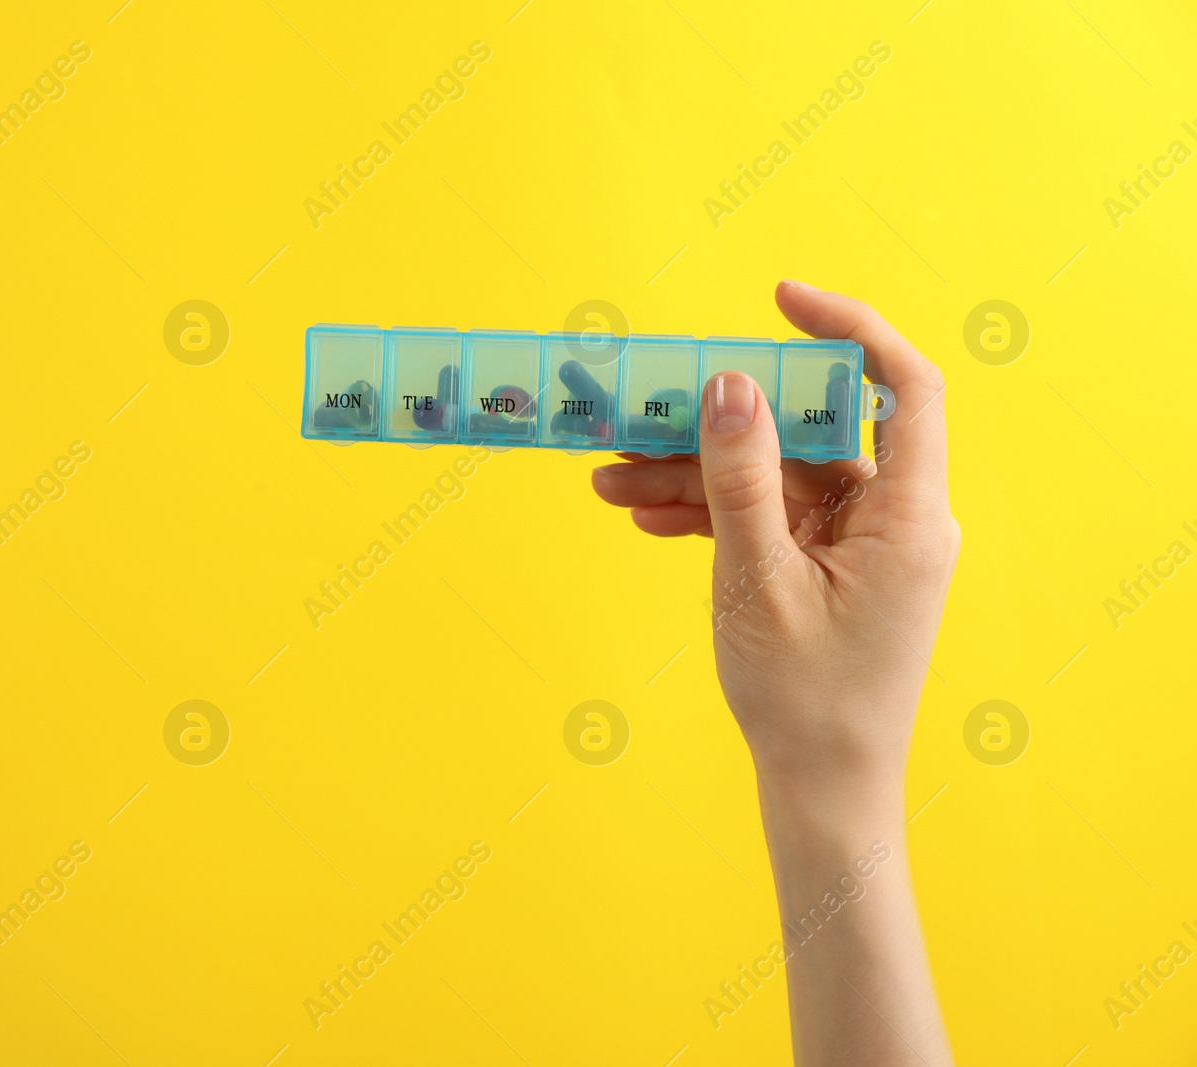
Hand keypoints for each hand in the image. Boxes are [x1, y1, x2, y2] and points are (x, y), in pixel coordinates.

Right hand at [591, 281, 958, 790]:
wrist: (821, 790)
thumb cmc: (806, 699)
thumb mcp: (757, 581)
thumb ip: (740, 478)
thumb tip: (729, 386)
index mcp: (908, 516)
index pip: (900, 386)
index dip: (848, 329)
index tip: (780, 299)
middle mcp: (893, 520)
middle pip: (808, 434)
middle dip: (720, 425)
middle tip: (644, 410)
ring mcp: (858, 545)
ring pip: (774, 479)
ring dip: (696, 477)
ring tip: (612, 482)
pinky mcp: (826, 568)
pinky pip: (768, 519)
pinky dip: (712, 515)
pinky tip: (645, 516)